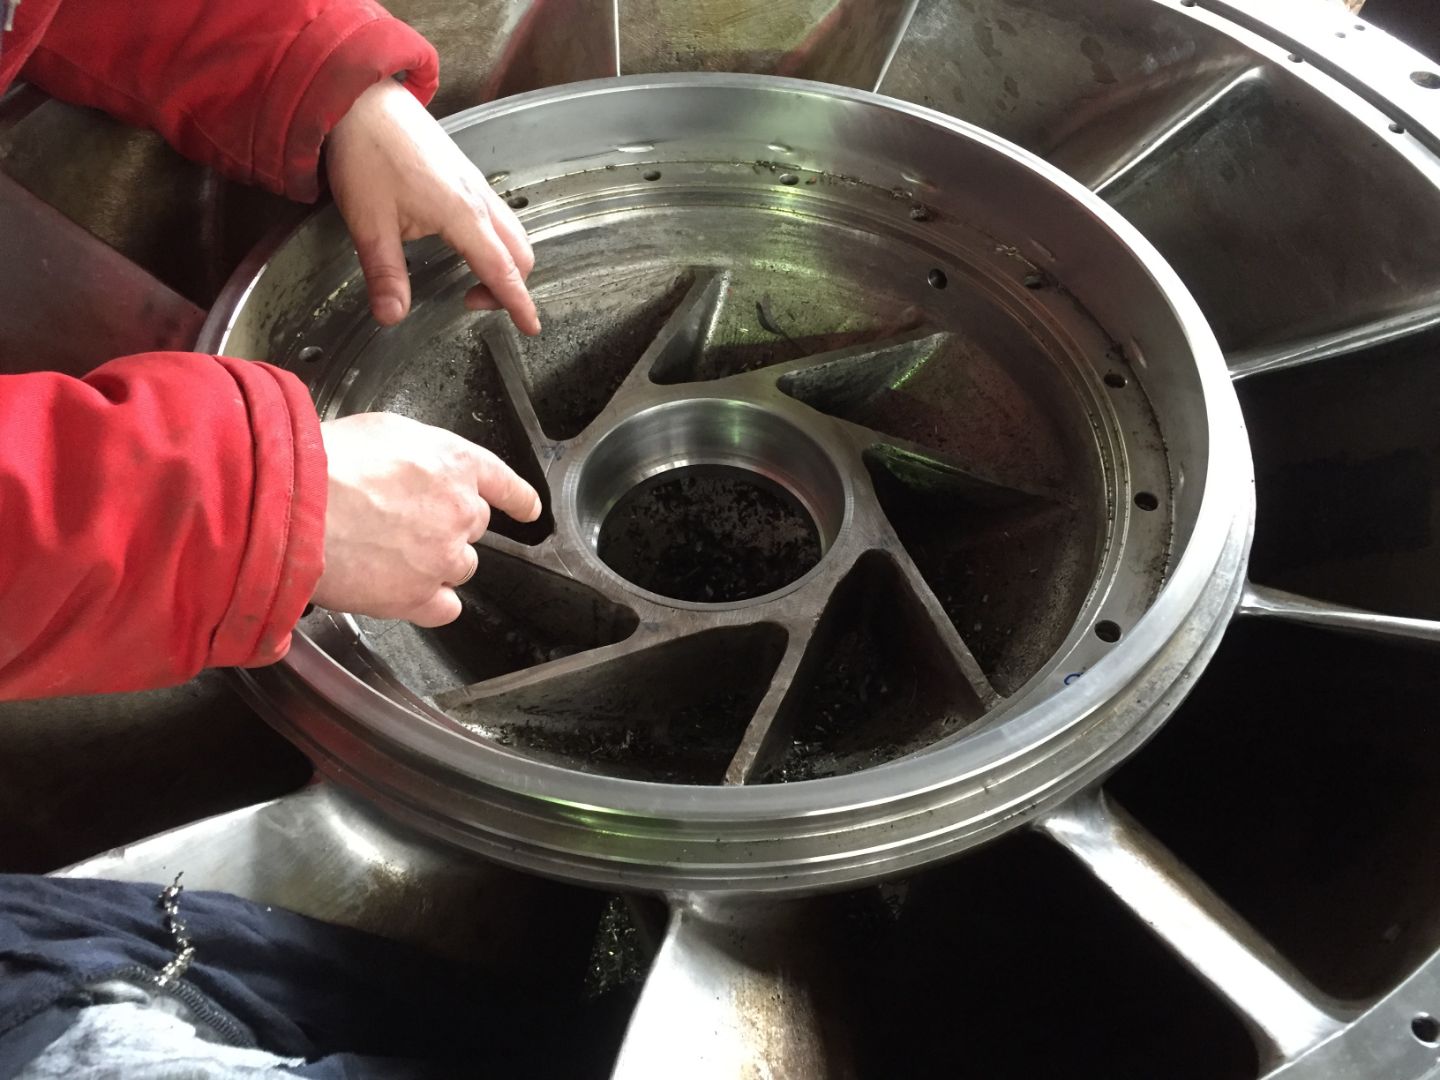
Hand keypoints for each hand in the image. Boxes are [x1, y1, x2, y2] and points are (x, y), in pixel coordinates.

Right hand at [312, 413, 541, 625]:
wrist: (293, 506)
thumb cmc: (325, 462)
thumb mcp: (381, 430)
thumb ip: (415, 453)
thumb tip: (414, 465)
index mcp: (455, 463)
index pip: (503, 482)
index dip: (517, 498)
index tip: (528, 509)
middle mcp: (460, 510)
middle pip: (473, 525)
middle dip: (445, 524)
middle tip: (400, 520)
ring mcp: (443, 556)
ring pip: (459, 565)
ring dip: (435, 561)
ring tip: (388, 551)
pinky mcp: (419, 596)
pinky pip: (444, 607)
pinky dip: (431, 601)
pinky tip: (407, 592)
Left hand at [325, 79, 540, 334]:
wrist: (361, 99)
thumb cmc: (366, 154)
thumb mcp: (369, 224)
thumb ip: (386, 274)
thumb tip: (392, 316)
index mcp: (462, 215)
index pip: (502, 270)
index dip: (518, 303)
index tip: (531, 327)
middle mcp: (479, 199)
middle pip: (520, 253)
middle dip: (511, 286)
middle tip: (474, 303)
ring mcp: (476, 183)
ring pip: (514, 232)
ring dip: (507, 263)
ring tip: (472, 280)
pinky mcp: (466, 173)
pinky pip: (500, 213)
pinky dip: (499, 240)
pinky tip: (468, 245)